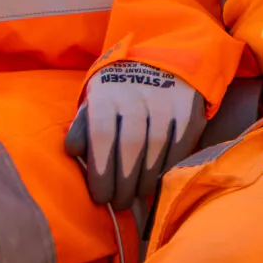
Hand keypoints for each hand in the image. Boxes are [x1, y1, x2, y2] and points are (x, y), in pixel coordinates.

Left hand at [65, 62, 205, 208]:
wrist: (159, 60)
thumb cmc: (118, 92)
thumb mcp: (94, 101)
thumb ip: (82, 127)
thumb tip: (74, 151)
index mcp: (107, 93)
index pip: (102, 135)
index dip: (101, 171)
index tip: (101, 196)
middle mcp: (136, 93)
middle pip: (131, 146)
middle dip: (124, 183)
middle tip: (120, 203)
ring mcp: (166, 99)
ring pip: (158, 149)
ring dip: (147, 180)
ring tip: (138, 195)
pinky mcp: (189, 106)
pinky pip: (181, 144)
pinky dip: (170, 167)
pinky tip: (161, 179)